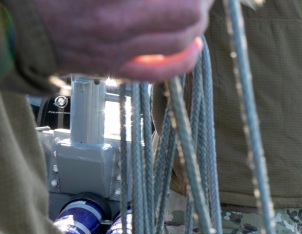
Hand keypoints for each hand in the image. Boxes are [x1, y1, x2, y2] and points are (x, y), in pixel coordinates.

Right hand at [35, 0, 213, 81]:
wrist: (10, 25)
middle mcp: (116, 23)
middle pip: (186, 12)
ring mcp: (117, 50)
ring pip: (180, 41)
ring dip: (197, 22)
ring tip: (197, 7)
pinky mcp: (113, 68)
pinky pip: (160, 71)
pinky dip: (185, 59)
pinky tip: (194, 45)